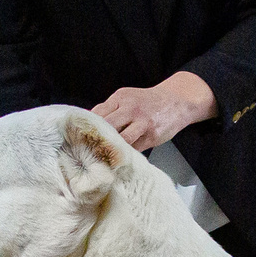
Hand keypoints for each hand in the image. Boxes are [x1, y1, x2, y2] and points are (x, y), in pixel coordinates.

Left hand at [92, 71, 216, 151]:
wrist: (176, 101)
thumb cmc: (148, 102)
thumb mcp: (127, 98)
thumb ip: (109, 110)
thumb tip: (88, 125)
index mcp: (120, 98)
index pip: (97, 113)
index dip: (87, 127)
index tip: (78, 137)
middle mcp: (131, 109)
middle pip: (107, 126)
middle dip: (96, 139)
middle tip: (85, 151)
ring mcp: (142, 123)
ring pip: (121, 139)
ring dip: (110, 149)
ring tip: (100, 157)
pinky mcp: (152, 136)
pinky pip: (134, 148)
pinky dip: (125, 154)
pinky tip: (117, 158)